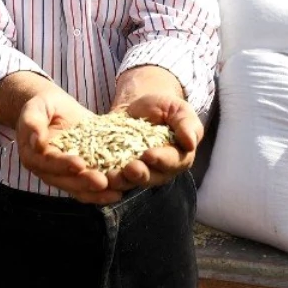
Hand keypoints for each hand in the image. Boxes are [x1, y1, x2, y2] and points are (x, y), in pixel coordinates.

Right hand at [17, 88, 119, 204]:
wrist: (54, 107)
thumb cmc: (42, 106)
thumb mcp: (34, 109)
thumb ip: (32, 123)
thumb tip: (36, 142)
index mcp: (33, 156)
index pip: (48, 163)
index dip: (63, 165)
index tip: (79, 164)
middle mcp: (48, 171)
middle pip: (66, 181)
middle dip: (85, 182)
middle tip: (102, 182)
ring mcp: (65, 175)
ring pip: (80, 189)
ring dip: (97, 193)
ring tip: (116, 192)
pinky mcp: (81, 173)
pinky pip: (91, 186)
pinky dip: (105, 191)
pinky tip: (120, 192)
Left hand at [106, 73, 203, 191]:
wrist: (139, 105)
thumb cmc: (164, 107)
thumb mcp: (178, 110)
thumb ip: (186, 125)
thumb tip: (191, 142)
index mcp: (179, 157)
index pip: (173, 162)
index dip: (162, 160)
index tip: (149, 154)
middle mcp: (161, 170)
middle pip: (152, 177)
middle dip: (141, 174)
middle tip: (130, 169)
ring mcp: (140, 172)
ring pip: (132, 182)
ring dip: (122, 181)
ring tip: (111, 176)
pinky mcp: (120, 170)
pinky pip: (114, 177)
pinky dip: (106, 177)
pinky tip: (97, 174)